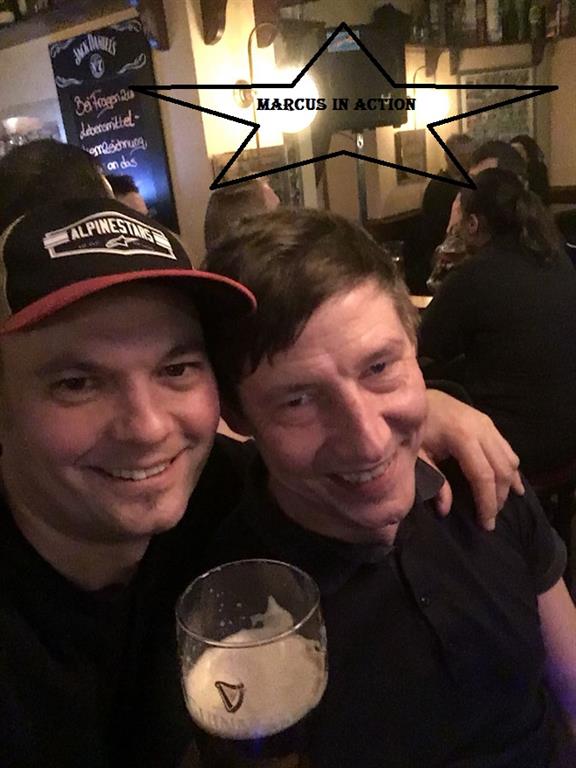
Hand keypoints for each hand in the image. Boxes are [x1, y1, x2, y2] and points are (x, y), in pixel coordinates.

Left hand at [422, 389, 523, 529]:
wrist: (414, 397)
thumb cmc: (412, 427)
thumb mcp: (417, 454)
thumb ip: (434, 481)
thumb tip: (445, 510)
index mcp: (462, 436)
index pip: (483, 476)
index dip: (487, 502)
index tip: (486, 524)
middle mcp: (481, 429)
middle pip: (501, 470)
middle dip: (498, 498)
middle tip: (490, 520)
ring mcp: (487, 424)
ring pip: (509, 460)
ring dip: (507, 485)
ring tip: (498, 506)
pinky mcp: (488, 423)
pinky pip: (507, 449)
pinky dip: (512, 469)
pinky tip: (515, 487)